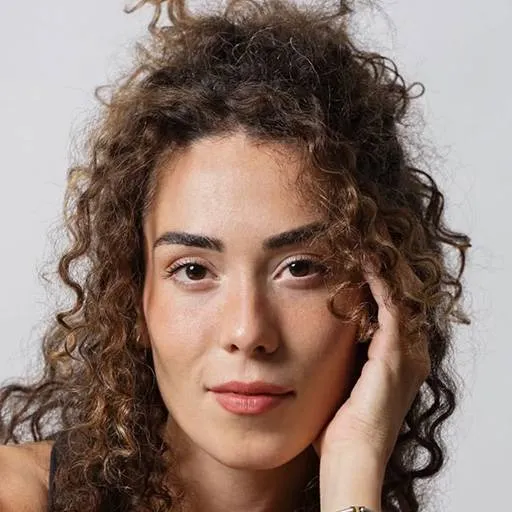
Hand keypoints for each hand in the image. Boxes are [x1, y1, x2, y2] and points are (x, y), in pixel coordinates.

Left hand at [312, 261, 430, 465]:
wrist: (348, 459)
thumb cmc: (337, 430)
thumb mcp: (337, 385)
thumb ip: (332, 362)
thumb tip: (307, 343)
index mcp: (395, 364)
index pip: (387, 314)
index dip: (373, 288)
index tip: (352, 265)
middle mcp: (407, 357)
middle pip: (397, 302)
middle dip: (379, 275)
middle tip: (361, 247)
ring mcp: (405, 356)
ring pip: (397, 298)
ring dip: (380, 272)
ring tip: (363, 247)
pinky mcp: (394, 357)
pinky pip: (390, 307)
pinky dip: (378, 283)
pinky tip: (364, 262)